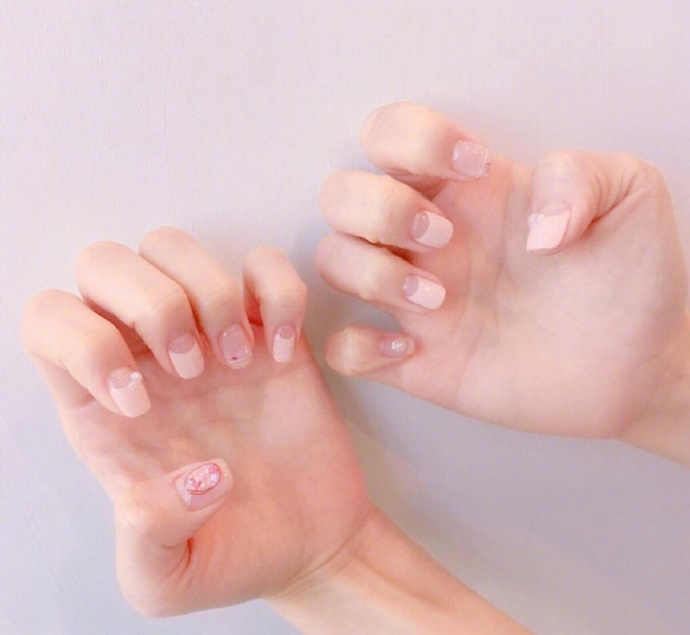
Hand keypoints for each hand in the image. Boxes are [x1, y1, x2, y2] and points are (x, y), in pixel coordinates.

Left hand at [21, 227, 370, 615]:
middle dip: (150, 305)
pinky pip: (264, 267)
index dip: (85, 346)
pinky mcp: (271, 331)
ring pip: (173, 247)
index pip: (51, 322)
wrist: (310, 541)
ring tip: (238, 359)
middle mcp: (149, 357)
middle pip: (105, 263)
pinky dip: (278, 295)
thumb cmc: (234, 554)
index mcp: (102, 406)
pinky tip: (283, 350)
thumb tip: (194, 477)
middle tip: (194, 370)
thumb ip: (147, 540)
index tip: (142, 406)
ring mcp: (213, 335)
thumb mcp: (167, 579)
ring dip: (208, 293)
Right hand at [317, 102, 689, 447]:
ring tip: (440, 301)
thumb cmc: (629, 276)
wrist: (636, 363)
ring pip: (333, 262)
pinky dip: (359, 346)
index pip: (391, 133)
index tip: (477, 170)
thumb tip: (532, 223)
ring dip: (370, 274)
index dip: (413, 139)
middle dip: (379, 210)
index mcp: (468, 190)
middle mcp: (429, 239)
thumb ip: (583, 175)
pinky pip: (345, 348)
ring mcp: (417, 300)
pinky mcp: (417, 360)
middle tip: (443, 238)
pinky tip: (413, 350)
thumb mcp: (630, 196)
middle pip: (340, 195)